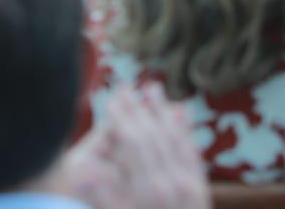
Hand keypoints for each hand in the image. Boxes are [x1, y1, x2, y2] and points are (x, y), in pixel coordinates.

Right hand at [59, 85, 207, 208]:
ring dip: (163, 112)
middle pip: (153, 135)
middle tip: (127, 86)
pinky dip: (186, 131)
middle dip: (139, 108)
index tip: (111, 96)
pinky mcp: (200, 192)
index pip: (132, 141)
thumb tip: (84, 170)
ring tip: (154, 89)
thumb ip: (103, 199)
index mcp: (147, 191)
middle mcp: (171, 184)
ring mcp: (189, 187)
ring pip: (175, 138)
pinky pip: (192, 152)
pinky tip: (181, 115)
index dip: (121, 116)